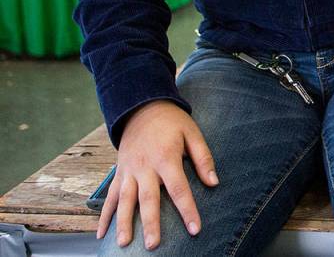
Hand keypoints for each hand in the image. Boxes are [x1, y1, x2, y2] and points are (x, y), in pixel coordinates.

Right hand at [98, 100, 218, 248]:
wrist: (142, 107)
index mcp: (166, 157)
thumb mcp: (192, 133)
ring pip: (125, 200)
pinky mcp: (119, 173)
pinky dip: (104, 215)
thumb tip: (214, 182)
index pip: (179, 188)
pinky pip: (110, 196)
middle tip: (153, 245)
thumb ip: (203, 158)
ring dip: (123, 223)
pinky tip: (101, 234)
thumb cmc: (172, 122)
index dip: (187, 210)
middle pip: (148, 199)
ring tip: (124, 243)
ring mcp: (129, 171)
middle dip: (150, 223)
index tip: (195, 229)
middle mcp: (145, 167)